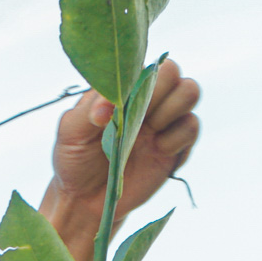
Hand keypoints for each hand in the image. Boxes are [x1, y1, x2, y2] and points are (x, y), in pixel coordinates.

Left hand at [41, 59, 202, 260]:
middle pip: (174, 71)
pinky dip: (176, 137)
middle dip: (159, 92)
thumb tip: (108, 107)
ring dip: (172, 109)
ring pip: (190, 91)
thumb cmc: (74, 158)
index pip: (143, 61)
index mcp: (122, 89)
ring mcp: (163, 121)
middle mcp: (146, 100)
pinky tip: (157, 150)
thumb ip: (86, 112)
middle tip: (141, 117)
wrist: (86, 199)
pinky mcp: (176, 147)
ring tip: (150, 131)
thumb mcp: (70, 132)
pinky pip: (192, 127)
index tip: (119, 106)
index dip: (139, 78)